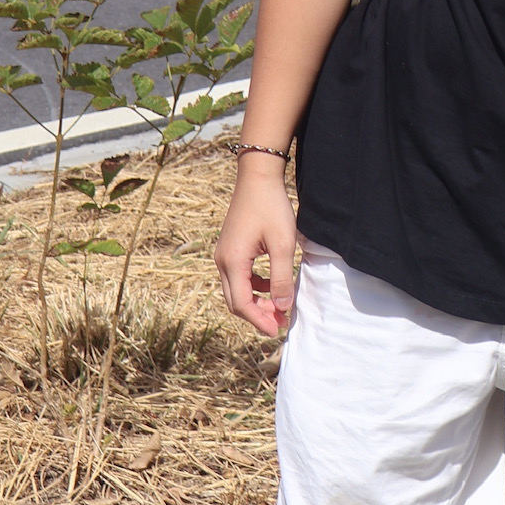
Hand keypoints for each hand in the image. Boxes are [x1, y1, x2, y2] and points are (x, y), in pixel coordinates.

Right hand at [214, 154, 299, 337]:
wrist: (257, 175)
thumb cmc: (271, 206)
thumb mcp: (283, 243)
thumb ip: (282, 278)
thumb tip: (282, 307)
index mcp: (233, 262)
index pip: (242, 304)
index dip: (260, 320)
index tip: (278, 329)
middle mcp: (222, 260)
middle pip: (235, 301)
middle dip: (257, 315)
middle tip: (279, 321)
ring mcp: (223, 253)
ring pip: (235, 290)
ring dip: (255, 302)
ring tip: (278, 306)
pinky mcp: (229, 247)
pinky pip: (237, 276)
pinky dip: (253, 287)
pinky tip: (270, 285)